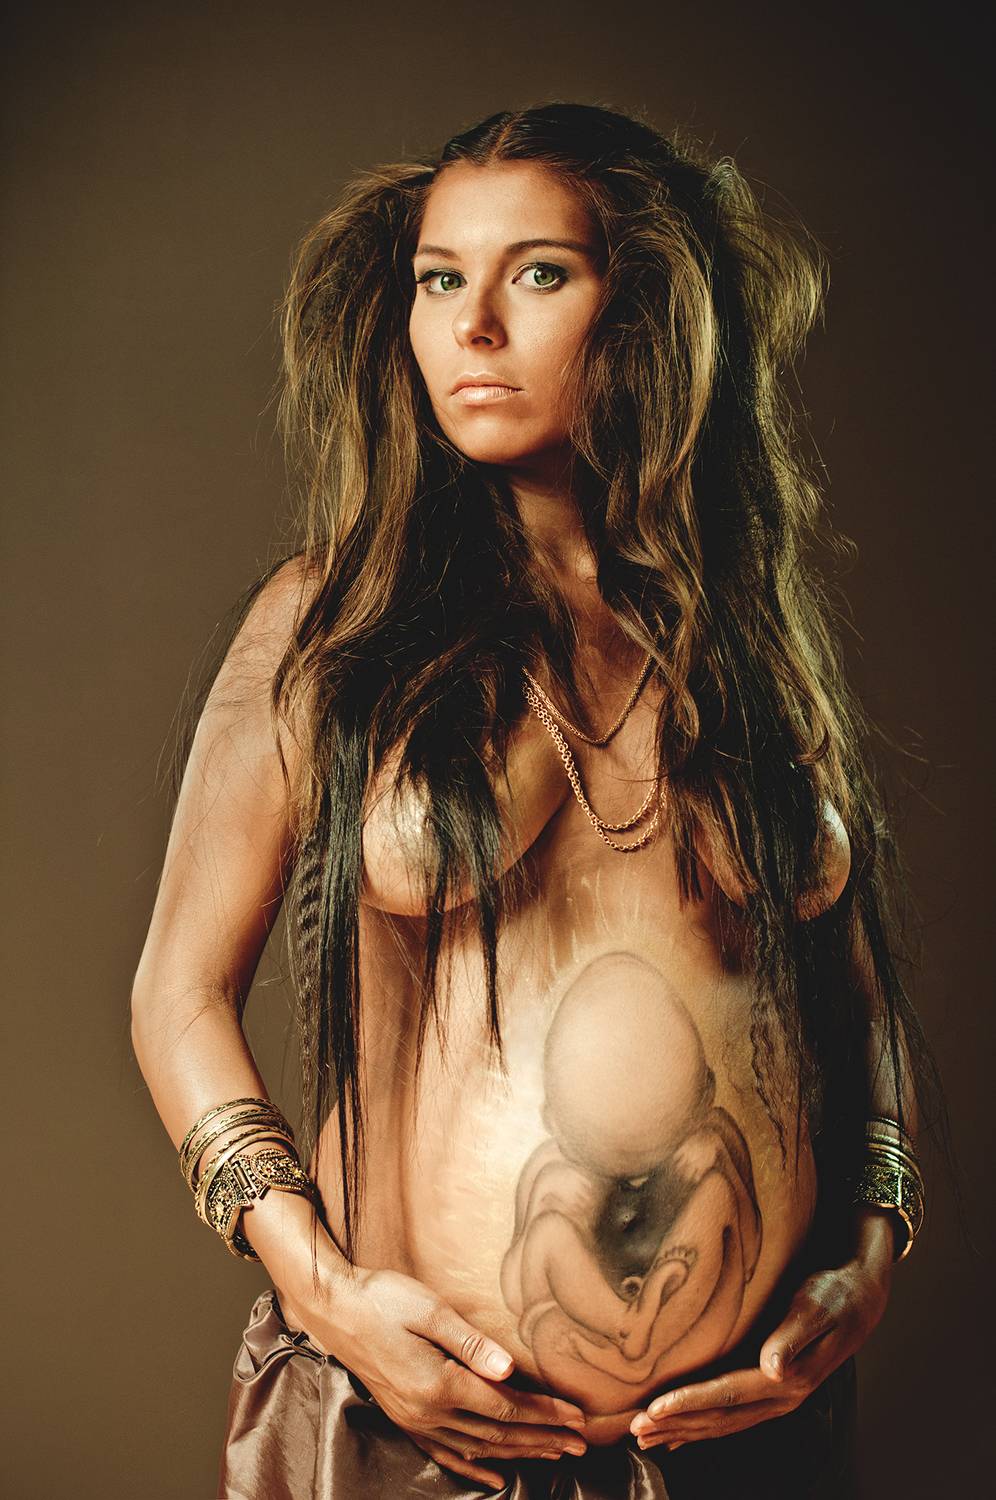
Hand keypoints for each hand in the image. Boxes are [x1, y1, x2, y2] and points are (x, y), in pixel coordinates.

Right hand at [281, 1266, 588, 1490]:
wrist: (335, 1310)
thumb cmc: (383, 1299)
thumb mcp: (430, 1310)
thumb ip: (471, 1342)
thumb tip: (509, 1369)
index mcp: (440, 1384)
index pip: (506, 1406)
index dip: (545, 1413)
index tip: (578, 1417)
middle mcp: (430, 1411)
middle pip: (498, 1433)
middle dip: (543, 1439)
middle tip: (581, 1444)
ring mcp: (416, 1420)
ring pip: (478, 1448)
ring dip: (518, 1454)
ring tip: (554, 1456)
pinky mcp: (405, 1419)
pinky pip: (445, 1454)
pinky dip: (474, 1470)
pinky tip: (495, 1480)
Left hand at [629, 1211, 893, 1450]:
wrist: (862, 1298)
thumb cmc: (836, 1294)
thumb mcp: (816, 1306)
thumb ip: (793, 1335)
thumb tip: (774, 1367)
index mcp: (789, 1379)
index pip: (729, 1395)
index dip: (690, 1402)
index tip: (656, 1408)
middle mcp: (782, 1396)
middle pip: (721, 1418)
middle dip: (676, 1424)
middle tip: (635, 1429)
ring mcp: (778, 1398)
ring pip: (723, 1422)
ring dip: (684, 1430)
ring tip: (647, 1437)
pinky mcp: (772, 1390)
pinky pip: (732, 1415)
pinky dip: (703, 1426)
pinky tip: (679, 1434)